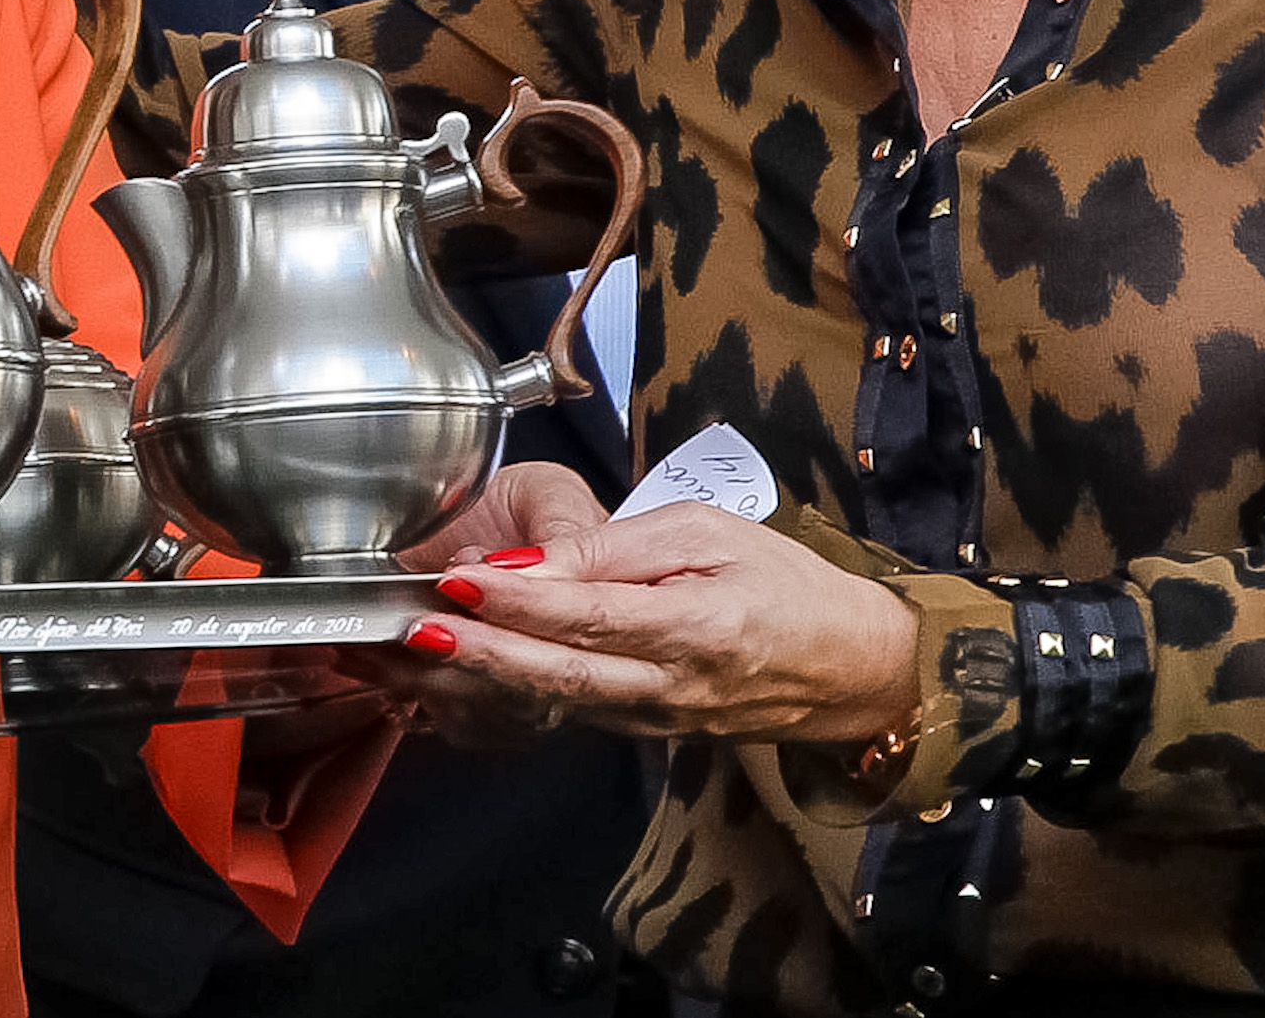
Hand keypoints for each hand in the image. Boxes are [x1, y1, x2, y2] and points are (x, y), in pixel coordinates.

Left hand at [391, 499, 916, 745]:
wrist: (851, 667)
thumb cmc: (785, 584)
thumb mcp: (708, 532)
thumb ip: (618, 548)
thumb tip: (535, 563)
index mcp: (694, 626)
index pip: (588, 615)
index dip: (518, 600)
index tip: (459, 577)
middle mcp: (670, 686)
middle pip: (559, 673)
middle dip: (480, 652)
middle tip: (413, 627)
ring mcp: (656, 719)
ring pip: (558, 700)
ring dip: (485, 677)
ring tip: (418, 649)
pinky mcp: (647, 732)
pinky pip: (573, 711)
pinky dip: (516, 692)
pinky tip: (467, 670)